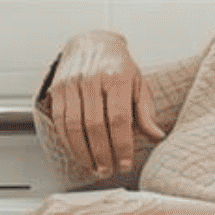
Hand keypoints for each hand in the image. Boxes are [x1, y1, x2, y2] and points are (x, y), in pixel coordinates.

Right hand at [46, 31, 164, 179]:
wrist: (91, 43)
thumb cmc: (118, 67)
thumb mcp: (138, 84)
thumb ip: (146, 112)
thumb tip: (157, 136)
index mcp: (117, 77)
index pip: (119, 118)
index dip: (122, 145)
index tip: (125, 163)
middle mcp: (92, 79)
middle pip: (95, 125)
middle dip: (102, 154)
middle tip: (108, 171)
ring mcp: (71, 84)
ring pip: (73, 126)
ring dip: (83, 153)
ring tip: (94, 168)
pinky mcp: (57, 89)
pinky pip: (60, 122)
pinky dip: (69, 143)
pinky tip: (79, 154)